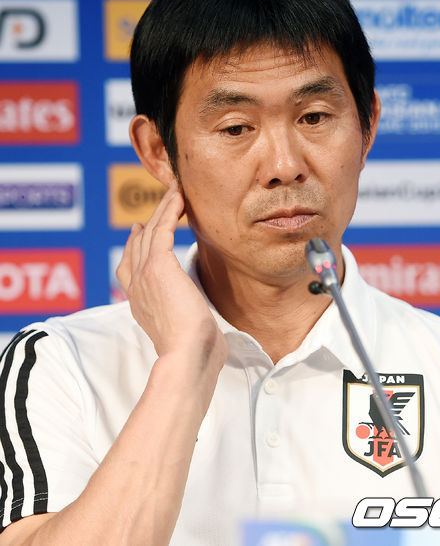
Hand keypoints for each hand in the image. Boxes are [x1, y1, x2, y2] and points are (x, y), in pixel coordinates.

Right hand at [116, 181, 226, 375]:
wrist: (189, 355)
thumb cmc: (194, 353)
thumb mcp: (186, 334)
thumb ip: (187, 322)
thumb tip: (203, 327)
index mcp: (139, 304)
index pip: (128, 268)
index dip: (133, 246)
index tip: (140, 230)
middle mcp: (136, 286)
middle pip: (137, 245)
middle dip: (149, 221)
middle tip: (163, 203)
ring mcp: (144, 274)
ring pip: (150, 231)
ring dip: (163, 209)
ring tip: (176, 191)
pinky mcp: (158, 265)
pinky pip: (161, 228)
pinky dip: (169, 210)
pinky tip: (179, 197)